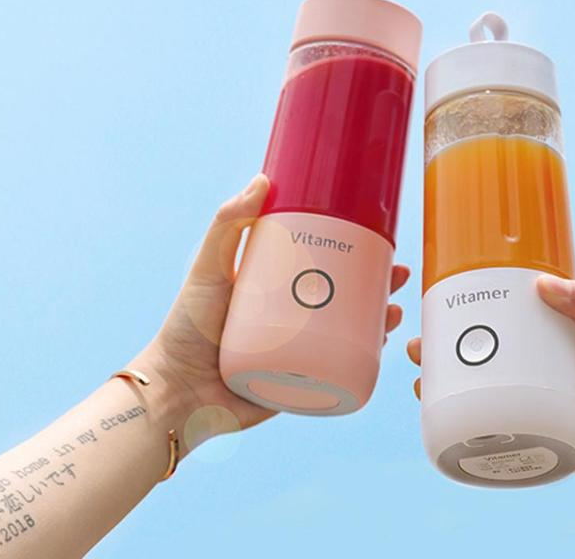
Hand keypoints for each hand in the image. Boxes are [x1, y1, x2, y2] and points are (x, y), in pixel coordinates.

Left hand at [136, 174, 408, 453]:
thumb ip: (228, 225)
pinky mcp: (303, 384)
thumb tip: (262, 180)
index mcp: (277, 288)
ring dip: (380, 320)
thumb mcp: (208, 268)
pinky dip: (367, 358)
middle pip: (347, 297)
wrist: (177, 394)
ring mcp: (301, 352)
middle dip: (379, 285)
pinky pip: (341, 371)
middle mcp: (294, 318)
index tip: (377, 238)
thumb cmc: (185, 328)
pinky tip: (383, 345)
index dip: (354, 251)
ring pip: (352, 333)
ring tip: (395, 310)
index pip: (323, 263)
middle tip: (398, 273)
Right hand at [407, 277, 574, 495]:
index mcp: (560, 342)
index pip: (507, 324)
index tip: (438, 307)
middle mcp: (549, 374)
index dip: (470, 316)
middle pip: (489, 362)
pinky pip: (511, 442)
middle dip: (449, 356)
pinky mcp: (556, 445)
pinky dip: (483, 438)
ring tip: (424, 387)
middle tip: (418, 349)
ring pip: (492, 400)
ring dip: (456, 395)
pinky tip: (454, 434)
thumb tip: (544, 283)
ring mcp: (549, 409)